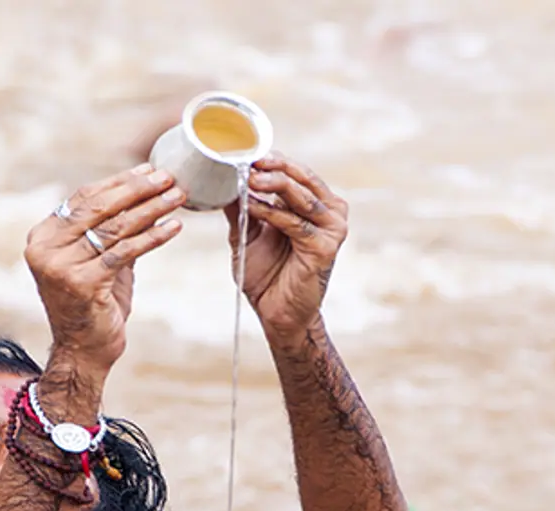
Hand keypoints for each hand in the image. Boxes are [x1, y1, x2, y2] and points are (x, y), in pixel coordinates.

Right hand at [25, 163, 184, 377]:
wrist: (83, 352)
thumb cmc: (93, 305)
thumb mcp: (100, 260)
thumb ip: (114, 230)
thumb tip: (148, 194)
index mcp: (43, 237)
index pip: (84, 198)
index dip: (118, 182)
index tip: (149, 170)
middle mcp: (46, 249)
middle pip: (99, 207)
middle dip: (137, 189)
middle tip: (167, 177)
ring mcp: (62, 267)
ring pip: (115, 228)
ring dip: (151, 209)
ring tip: (177, 196)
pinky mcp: (84, 284)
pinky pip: (126, 252)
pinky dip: (153, 237)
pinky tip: (174, 226)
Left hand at [222, 153, 348, 342]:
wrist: (276, 315)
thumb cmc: (266, 276)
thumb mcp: (248, 234)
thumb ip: (242, 208)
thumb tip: (223, 180)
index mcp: (315, 205)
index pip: (296, 173)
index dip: (273, 161)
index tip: (245, 152)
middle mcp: (330, 213)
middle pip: (302, 179)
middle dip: (274, 167)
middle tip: (248, 160)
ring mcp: (332, 230)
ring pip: (300, 197)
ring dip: (273, 185)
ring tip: (248, 178)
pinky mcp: (326, 247)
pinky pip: (295, 223)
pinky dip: (271, 212)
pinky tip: (251, 205)